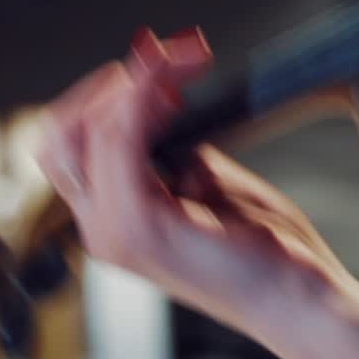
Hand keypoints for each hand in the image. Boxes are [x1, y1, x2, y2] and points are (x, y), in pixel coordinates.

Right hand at [37, 29, 350, 358]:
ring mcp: (116, 231)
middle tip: (170, 61)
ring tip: (184, 63)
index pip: (70, 141)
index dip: (108, 94)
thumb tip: (160, 95)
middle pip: (61, 133)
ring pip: (87, 129)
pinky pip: (121, 142)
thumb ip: (175, 148)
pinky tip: (176, 85)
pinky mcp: (144, 226)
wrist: (297, 297)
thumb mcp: (209, 181)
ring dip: (137, 80)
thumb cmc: (264, 246)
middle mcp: (101, 229)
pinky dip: (144, 99)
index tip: (164, 69)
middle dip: (111, 82)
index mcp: (113, 219)